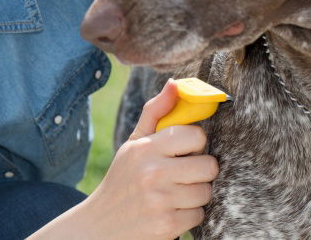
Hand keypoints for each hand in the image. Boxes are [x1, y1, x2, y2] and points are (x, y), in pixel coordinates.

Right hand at [33, 79, 217, 239]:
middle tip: (184, 174)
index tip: (185, 150)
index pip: (196, 135)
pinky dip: (189, 214)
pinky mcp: (168, 225)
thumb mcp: (133, 144)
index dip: (195, 143)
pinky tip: (171, 210)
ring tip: (176, 193)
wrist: (102, 224)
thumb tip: (176, 84)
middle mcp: (153, 172)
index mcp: (145, 148)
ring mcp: (161, 200)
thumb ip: (155, 113)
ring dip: (196, 194)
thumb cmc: (123, 178)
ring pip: (206, 192)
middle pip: (208, 165)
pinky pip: (199, 214)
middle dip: (200, 171)